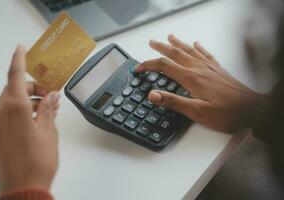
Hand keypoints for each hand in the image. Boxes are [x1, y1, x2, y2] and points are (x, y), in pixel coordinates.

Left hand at [0, 45, 59, 193]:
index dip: (19, 59)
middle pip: (15, 87)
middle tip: (51, 93)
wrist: (22, 188)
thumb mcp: (49, 131)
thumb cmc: (37, 162)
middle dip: (33, 86)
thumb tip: (51, 95)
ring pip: (13, 99)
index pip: (16, 75)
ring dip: (30, 98)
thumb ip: (48, 108)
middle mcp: (1, 112)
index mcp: (14, 108)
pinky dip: (23, 109)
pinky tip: (38, 116)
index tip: (21, 48)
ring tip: (49, 107)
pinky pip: (9, 111)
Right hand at [136, 35, 270, 131]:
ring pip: (189, 50)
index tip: (138, 68)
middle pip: (176, 53)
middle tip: (152, 42)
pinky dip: (199, 47)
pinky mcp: (218, 69)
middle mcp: (199, 69)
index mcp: (191, 78)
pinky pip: (206, 54)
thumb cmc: (226, 113)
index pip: (164, 66)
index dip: (148, 65)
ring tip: (169, 37)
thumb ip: (173, 101)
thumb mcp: (196, 111)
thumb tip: (152, 94)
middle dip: (161, 47)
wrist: (251, 109)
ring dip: (178, 43)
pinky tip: (197, 43)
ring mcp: (210, 67)